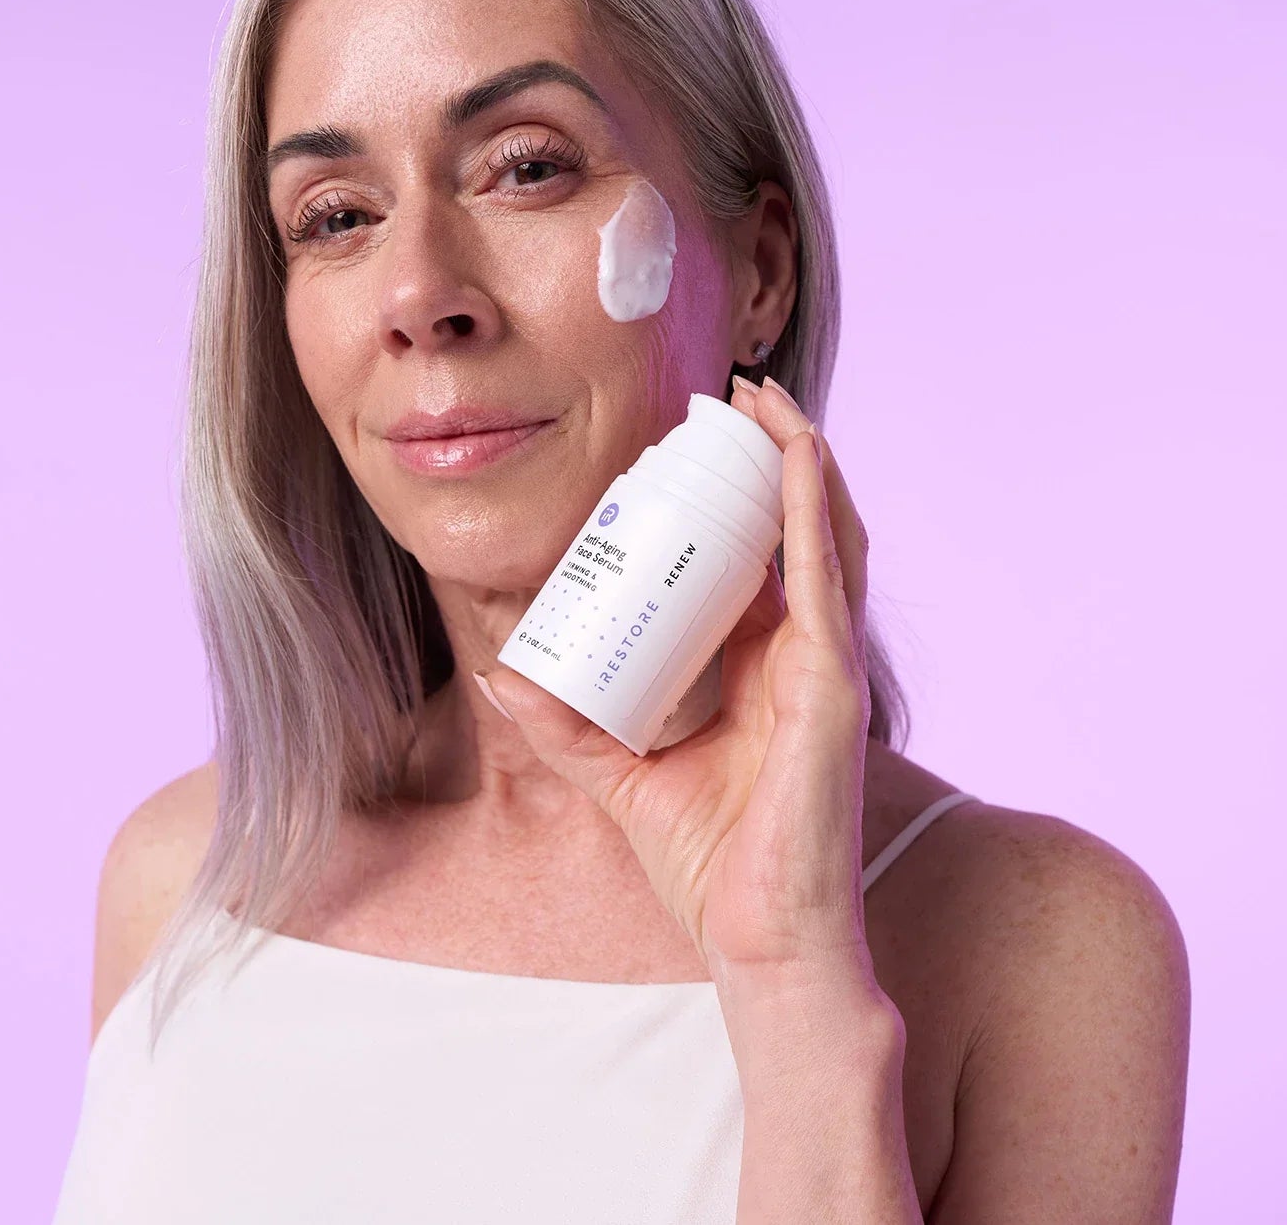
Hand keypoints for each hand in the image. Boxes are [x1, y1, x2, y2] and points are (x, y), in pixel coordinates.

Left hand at [475, 376, 876, 989]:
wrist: (756, 938)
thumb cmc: (706, 858)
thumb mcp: (615, 772)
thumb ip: (563, 724)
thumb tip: (501, 668)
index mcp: (761, 664)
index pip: (752, 557)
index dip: (731, 493)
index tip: (682, 443)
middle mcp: (801, 651)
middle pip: (794, 528)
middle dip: (769, 454)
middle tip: (725, 396)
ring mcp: (825, 663)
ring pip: (825, 534)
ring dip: (801, 458)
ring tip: (764, 399)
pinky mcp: (834, 684)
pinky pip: (828, 578)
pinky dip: (816, 510)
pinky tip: (798, 457)